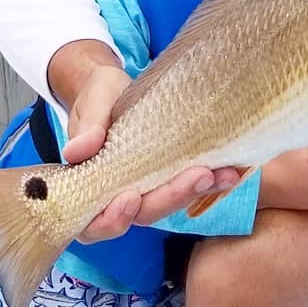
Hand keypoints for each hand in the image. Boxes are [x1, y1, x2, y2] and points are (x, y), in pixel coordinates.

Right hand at [53, 53, 241, 242]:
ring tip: (222, 173)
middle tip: (198, 175)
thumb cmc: (99, 97)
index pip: (95, 222)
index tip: (130, 198)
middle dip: (171, 198)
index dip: (112, 219)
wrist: (119, 86)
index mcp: (89, 189)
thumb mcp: (92, 101)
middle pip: (142, 214)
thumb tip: (76, 152)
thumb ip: (87, 126)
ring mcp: (149, 188)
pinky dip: (212, 180)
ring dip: (197, 191)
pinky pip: (191, 184)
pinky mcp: (172, 175)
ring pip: (171, 202)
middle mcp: (120, 197)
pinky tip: (231, 170)